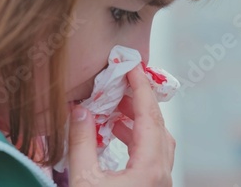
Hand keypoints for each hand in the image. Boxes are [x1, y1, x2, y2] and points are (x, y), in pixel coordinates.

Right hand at [68, 66, 175, 186]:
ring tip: (114, 109)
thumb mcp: (84, 179)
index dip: (140, 87)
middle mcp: (161, 174)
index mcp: (150, 168)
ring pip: (157, 140)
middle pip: (157, 126)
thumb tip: (79, 111)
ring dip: (137, 120)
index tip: (131, 67)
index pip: (149, 116)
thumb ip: (81, 143)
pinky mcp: (152, 186)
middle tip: (120, 83)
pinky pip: (151, 154)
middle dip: (139, 100)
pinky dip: (136, 137)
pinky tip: (117, 133)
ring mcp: (160, 182)